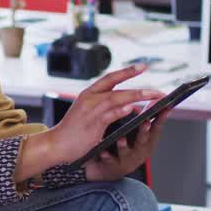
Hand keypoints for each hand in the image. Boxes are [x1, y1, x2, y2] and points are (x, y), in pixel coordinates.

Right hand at [42, 66, 163, 168]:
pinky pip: (109, 114)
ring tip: (152, 95)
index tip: (142, 66)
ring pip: (117, 98)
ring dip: (136, 95)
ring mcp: (91, 110)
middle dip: (137, 83)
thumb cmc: (73, 130)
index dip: (127, 71)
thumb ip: (106, 107)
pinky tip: (132, 108)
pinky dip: (120, 110)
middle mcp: (89, 98)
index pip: (110, 78)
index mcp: (88, 94)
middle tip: (154, 82)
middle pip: (116, 85)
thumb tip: (129, 106)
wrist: (56, 144)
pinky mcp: (92, 124)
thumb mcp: (88, 112)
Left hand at [83, 104, 174, 181]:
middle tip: (145, 122)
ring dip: (124, 145)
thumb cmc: (127, 148)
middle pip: (143, 141)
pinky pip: (109, 161)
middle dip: (145, 131)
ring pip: (126, 152)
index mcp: (147, 142)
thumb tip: (154, 98)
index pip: (156, 129)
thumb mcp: (139, 135)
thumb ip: (145, 119)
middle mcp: (139, 151)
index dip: (161, 119)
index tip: (165, 108)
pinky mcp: (113, 166)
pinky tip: (103, 152)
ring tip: (121, 138)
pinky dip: (107, 156)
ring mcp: (126, 159)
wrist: (111, 169)